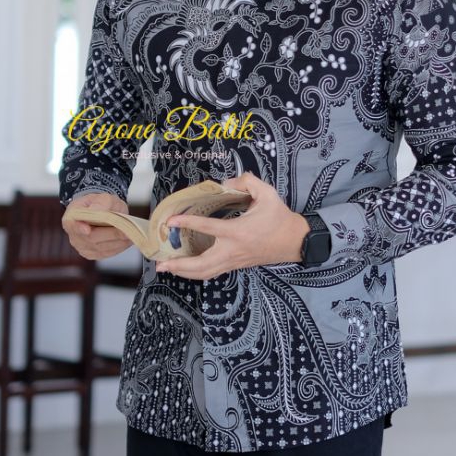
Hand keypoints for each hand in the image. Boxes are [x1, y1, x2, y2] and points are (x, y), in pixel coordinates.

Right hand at [62, 191, 133, 260]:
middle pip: (92, 238)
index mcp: (71, 218)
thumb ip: (101, 202)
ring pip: (101, 248)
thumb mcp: (103, 197)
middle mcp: (74, 235)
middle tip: (127, 231)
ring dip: (118, 242)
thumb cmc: (101, 204)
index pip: (73, 225)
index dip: (79, 228)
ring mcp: (82, 247)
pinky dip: (119, 247)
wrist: (103, 212)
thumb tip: (98, 210)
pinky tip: (127, 241)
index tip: (87, 230)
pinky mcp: (93, 254)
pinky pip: (106, 253)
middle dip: (111, 234)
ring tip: (131, 234)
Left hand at [155, 171, 309, 279]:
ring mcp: (233, 261)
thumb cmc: (279, 217)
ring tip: (166, 268)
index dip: (188, 223)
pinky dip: (196, 273)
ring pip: (205, 273)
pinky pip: (212, 273)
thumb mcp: (267, 193)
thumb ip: (246, 182)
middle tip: (160, 262)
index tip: (171, 220)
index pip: (208, 228)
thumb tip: (225, 183)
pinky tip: (186, 269)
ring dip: (184, 272)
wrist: (294, 241)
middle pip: (201, 264)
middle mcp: (232, 250)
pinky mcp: (236, 265)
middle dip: (179, 265)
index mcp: (238, 231)